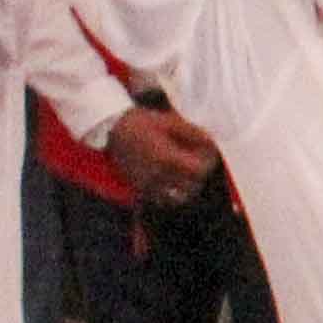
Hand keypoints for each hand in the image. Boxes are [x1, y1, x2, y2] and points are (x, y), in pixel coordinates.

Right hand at [101, 104, 221, 204]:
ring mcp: (147, 184)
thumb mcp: (170, 122)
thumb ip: (193, 133)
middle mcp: (158, 175)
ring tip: (187, 174)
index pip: (199, 171)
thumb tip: (211, 141)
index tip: (208, 153)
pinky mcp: (138, 188)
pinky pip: (161, 200)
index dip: (208, 162)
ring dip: (187, 188)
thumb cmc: (141, 122)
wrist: (111, 128)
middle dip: (200, 175)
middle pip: (192, 186)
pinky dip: (171, 194)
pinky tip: (171, 181)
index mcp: (167, 158)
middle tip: (199, 162)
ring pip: (178, 197)